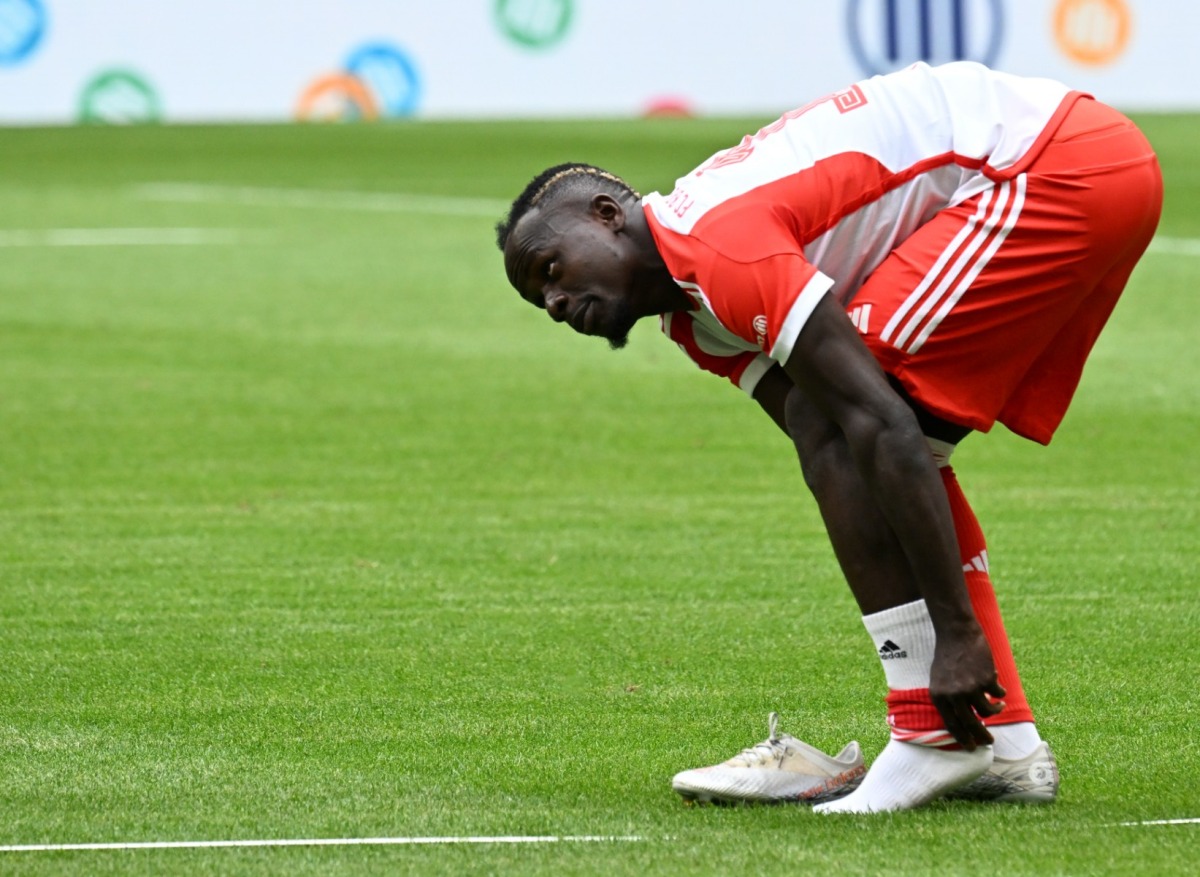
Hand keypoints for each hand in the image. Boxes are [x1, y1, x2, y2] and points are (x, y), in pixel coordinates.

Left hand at [929, 627, 1005, 749]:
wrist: (956, 633)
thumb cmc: (947, 657)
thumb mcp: (938, 680)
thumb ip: (948, 699)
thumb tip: (962, 722)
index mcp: (938, 696)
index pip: (952, 724)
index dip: (963, 738)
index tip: (972, 747)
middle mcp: (954, 695)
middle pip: (971, 723)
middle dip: (982, 735)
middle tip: (990, 741)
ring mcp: (971, 688)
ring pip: (988, 711)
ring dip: (995, 710)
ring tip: (998, 706)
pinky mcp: (986, 679)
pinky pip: (997, 694)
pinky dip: (1000, 693)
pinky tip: (999, 687)